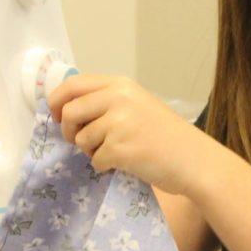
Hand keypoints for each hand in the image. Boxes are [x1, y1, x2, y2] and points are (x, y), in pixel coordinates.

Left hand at [47, 74, 212, 195]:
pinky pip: (95, 160)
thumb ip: (107, 101)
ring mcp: (119, 123)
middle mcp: (118, 99)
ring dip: (91, 150)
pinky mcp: (120, 149)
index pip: (73, 85)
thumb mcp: (137, 104)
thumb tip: (65, 109)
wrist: (194, 159)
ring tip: (115, 151)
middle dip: (68, 130)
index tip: (56, 115)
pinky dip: (105, 166)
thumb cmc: (167, 135)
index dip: (57, 100)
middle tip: (79, 140)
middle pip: (69, 111)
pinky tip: (124, 163)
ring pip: (80, 139)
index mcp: (121, 85)